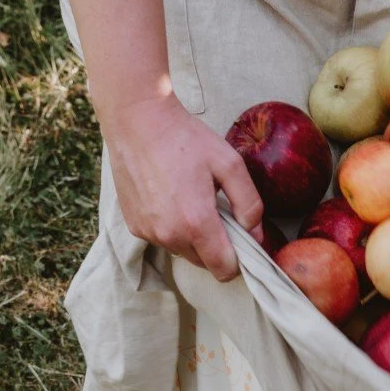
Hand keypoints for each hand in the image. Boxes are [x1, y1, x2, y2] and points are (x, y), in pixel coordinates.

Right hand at [104, 91, 262, 280]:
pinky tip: (170, 198)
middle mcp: (170, 235)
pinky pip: (162, 239)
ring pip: (183, 251)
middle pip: (204, 263)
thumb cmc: (186, 138)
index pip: (224, 270)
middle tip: (216, 211)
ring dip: (192, 237)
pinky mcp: (134, 226)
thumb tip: (256, 233)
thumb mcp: (229, 164)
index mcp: (196, 223)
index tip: (239, 238)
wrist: (137, 121)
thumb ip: (250, 203)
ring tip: (191, 201)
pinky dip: (171, 228)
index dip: (237, 260)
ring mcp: (148, 232)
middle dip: (215, 246)